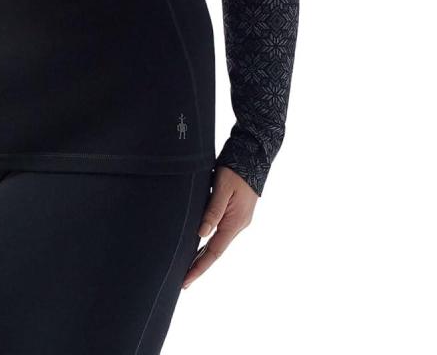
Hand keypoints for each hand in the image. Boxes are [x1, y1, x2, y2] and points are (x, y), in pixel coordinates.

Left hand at [180, 165, 257, 288]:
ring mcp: (237, 219)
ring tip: (187, 266)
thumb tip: (201, 234)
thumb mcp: (223, 188)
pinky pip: (219, 232)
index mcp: (234, 222)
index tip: (186, 280)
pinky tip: (199, 243)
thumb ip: (212, 211)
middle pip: (215, 251)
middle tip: (183, 281)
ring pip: (217, 242)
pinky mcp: (235, 212)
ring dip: (203, 255)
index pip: (214, 251)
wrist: (253, 156)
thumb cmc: (236, 170)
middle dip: (199, 265)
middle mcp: (237, 225)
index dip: (199, 267)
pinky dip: (208, 242)